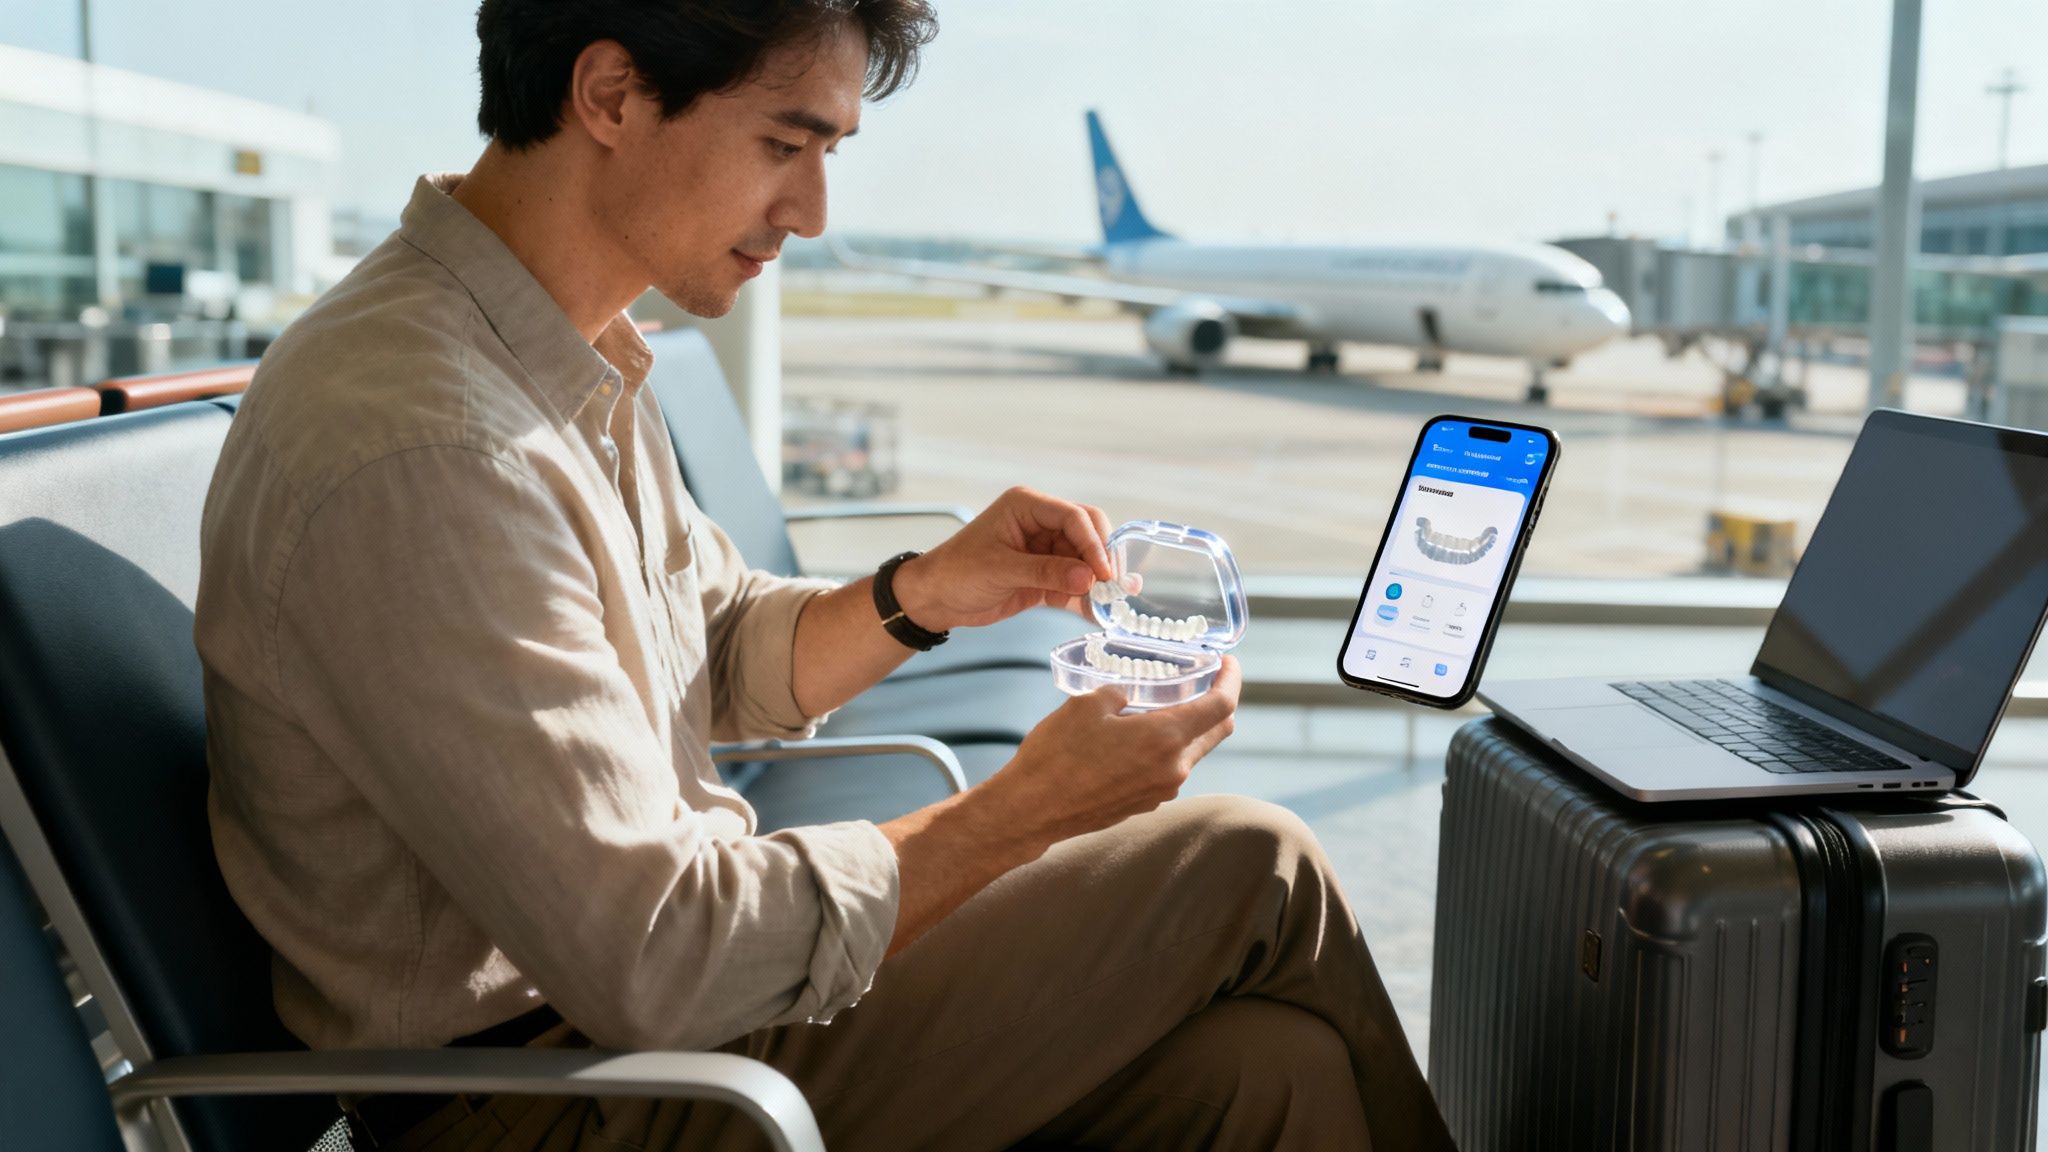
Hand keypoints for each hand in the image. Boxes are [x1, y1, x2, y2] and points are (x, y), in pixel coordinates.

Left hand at [892, 486, 1115, 631]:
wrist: (935, 599)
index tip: (1103, 573)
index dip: (1093, 544)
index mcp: (1026, 506)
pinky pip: (1074, 581)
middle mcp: (1040, 523)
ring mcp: (1044, 549)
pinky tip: (1094, 611)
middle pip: (1087, 534)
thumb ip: (1046, 572)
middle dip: (1100, 559)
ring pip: (1085, 560)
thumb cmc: (955, 573)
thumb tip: (1088, 578)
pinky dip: (1084, 597)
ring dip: (1095, 582)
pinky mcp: (1045, 574)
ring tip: (1105, 604)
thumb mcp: (1000, 570)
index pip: (1073, 517)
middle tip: (1110, 587)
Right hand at [982, 656, 1241, 850]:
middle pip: (1217, 731)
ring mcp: (1161, 790)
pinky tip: (1141, 735)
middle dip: (1218, 702)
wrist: (1032, 810)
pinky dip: (1168, 748)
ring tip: (1166, 705)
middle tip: (1205, 680)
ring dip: (1191, 727)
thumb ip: (1120, 692)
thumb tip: (1129, 693)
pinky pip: (1170, 770)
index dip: (1230, 679)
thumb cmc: (1056, 755)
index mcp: (1166, 738)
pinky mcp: (1144, 803)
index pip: (1221, 706)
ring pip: (1194, 752)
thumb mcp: (1087, 705)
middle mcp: (1174, 769)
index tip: (1227, 663)